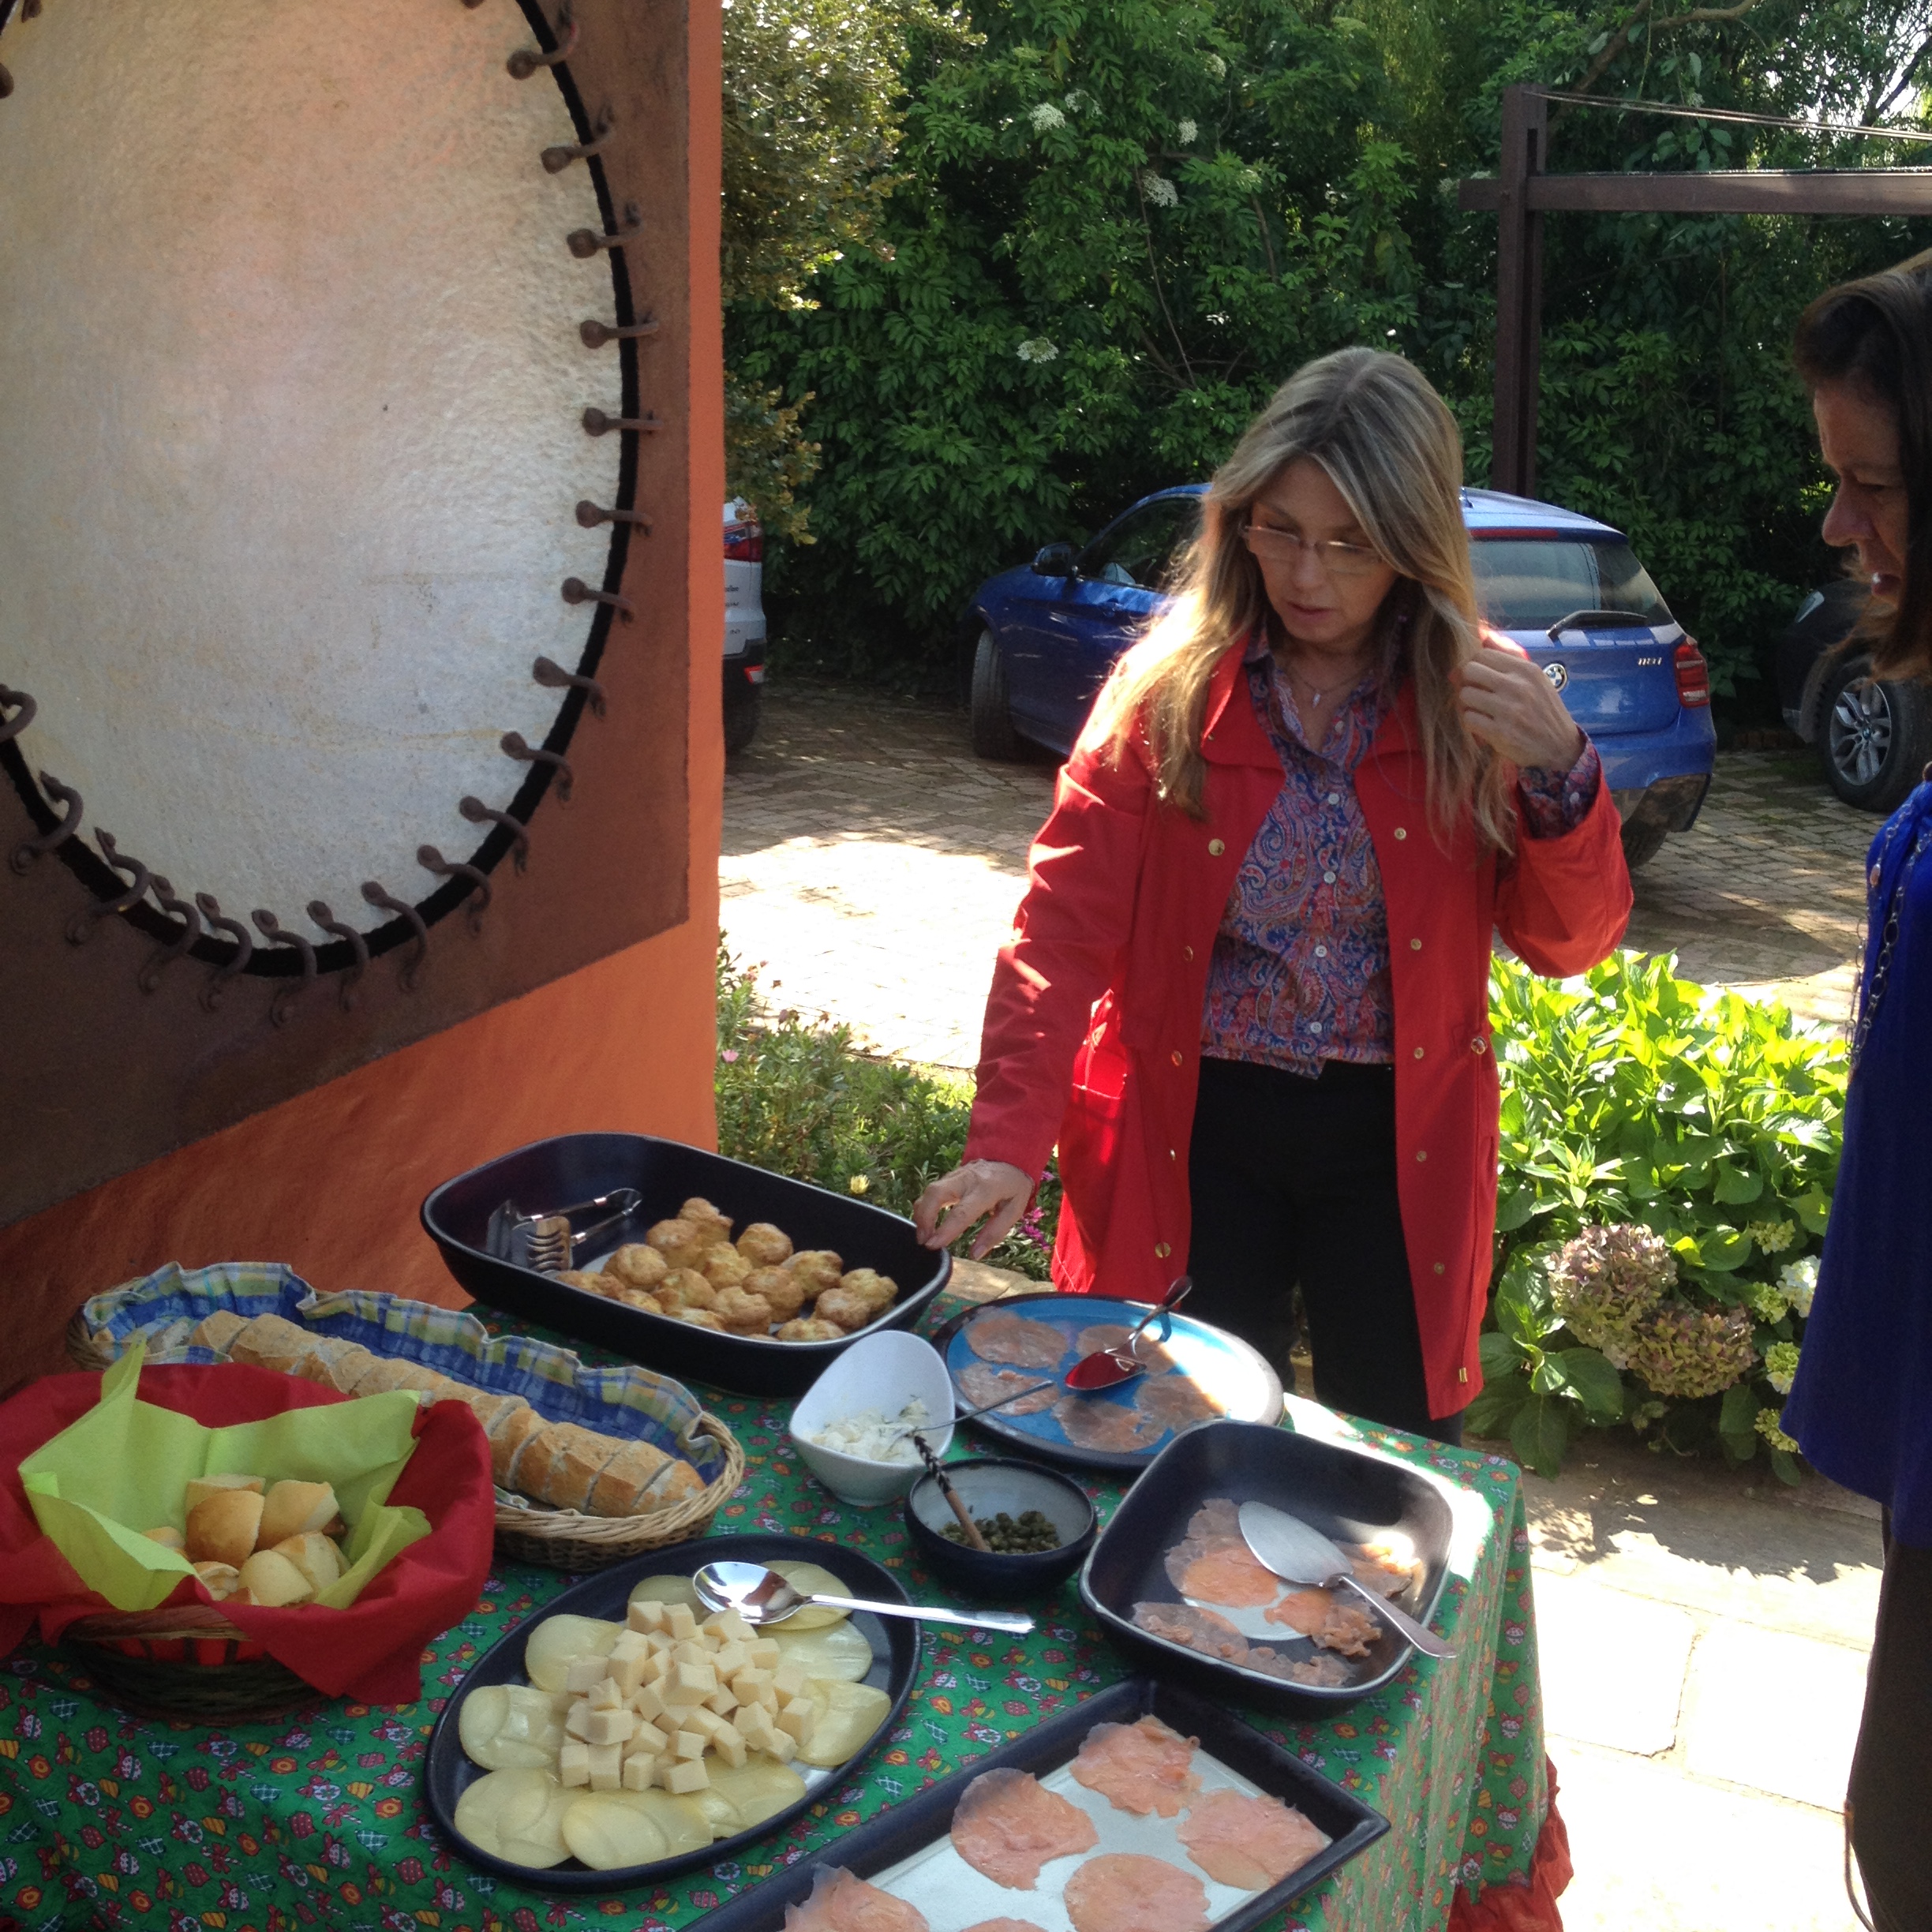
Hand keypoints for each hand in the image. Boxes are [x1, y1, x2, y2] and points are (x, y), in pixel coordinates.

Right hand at [912, 1160, 1034, 1258]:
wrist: (1010, 1158)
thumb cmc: (1013, 1188)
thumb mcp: (1014, 1211)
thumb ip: (995, 1233)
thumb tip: (975, 1255)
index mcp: (986, 1189)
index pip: (962, 1211)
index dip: (945, 1230)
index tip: (933, 1245)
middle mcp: (966, 1179)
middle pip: (936, 1193)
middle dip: (924, 1218)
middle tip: (923, 1241)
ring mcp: (955, 1175)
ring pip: (929, 1191)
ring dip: (921, 1214)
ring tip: (922, 1236)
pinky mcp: (948, 1177)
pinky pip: (931, 1191)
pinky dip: (924, 1208)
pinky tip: (925, 1224)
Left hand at [1454, 634, 1585, 771]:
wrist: (1560, 747)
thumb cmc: (1544, 711)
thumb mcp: (1536, 680)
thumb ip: (1510, 658)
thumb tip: (1483, 636)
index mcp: (1527, 670)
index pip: (1483, 654)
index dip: (1474, 664)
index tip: (1476, 676)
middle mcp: (1518, 686)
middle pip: (1470, 670)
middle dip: (1466, 681)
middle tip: (1474, 692)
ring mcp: (1508, 709)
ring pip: (1465, 695)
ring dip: (1467, 703)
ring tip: (1479, 710)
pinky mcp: (1500, 732)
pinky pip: (1469, 718)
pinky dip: (1471, 721)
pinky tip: (1482, 724)